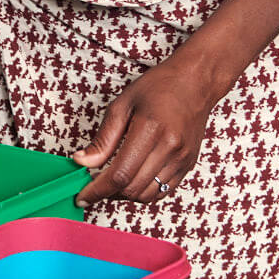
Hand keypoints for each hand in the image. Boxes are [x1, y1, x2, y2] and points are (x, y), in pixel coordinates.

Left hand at [72, 55, 226, 207]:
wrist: (196, 81)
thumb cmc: (159, 86)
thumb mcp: (123, 104)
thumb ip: (103, 138)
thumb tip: (82, 162)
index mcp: (151, 129)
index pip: (120, 174)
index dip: (97, 190)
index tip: (82, 196)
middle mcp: (170, 148)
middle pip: (133, 189)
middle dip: (108, 193)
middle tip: (93, 185)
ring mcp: (182, 159)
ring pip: (148, 195)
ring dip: (125, 195)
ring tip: (113, 181)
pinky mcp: (188, 165)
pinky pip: (163, 191)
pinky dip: (144, 191)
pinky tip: (133, 178)